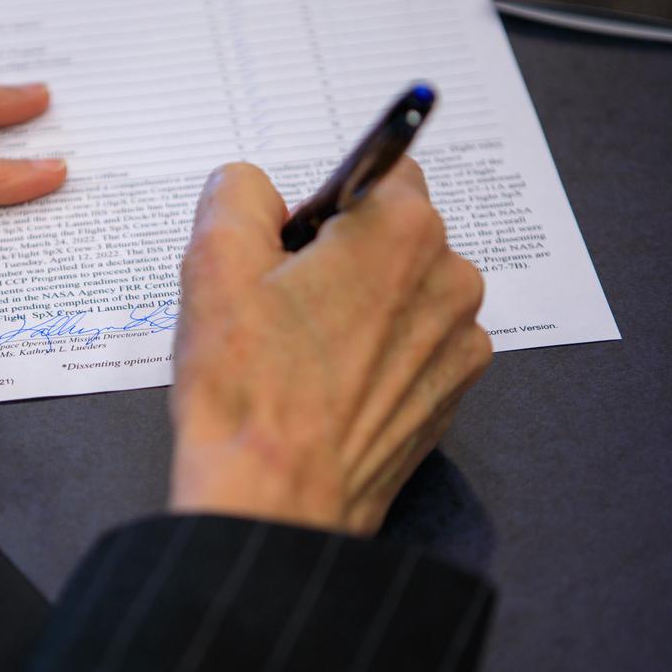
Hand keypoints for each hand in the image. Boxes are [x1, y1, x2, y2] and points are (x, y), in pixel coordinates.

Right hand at [169, 161, 490, 534]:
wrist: (275, 501)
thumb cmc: (248, 389)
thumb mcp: (214, 262)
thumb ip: (237, 192)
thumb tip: (253, 187)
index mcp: (401, 230)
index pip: (377, 170)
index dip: (320, 205)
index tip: (285, 246)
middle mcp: (449, 280)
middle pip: (392, 235)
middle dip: (340, 255)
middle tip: (278, 304)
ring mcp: (458, 344)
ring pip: (402, 293)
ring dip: (359, 306)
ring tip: (298, 354)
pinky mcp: (450, 396)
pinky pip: (412, 347)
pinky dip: (375, 355)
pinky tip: (325, 387)